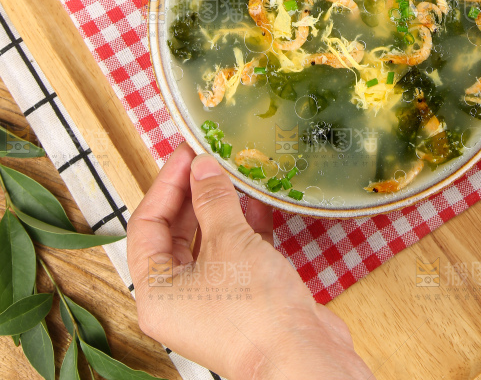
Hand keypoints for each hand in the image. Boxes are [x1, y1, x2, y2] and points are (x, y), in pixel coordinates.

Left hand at [127, 143, 369, 379]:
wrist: (302, 358)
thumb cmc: (253, 308)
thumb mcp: (228, 241)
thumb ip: (213, 198)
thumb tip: (203, 165)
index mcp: (155, 292)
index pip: (146, 225)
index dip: (166, 184)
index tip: (187, 153)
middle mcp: (177, 299)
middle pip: (174, 234)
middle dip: (193, 193)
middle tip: (209, 159)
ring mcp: (211, 301)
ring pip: (207, 243)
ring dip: (221, 207)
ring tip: (235, 173)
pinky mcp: (243, 300)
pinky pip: (235, 255)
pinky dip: (244, 227)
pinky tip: (258, 202)